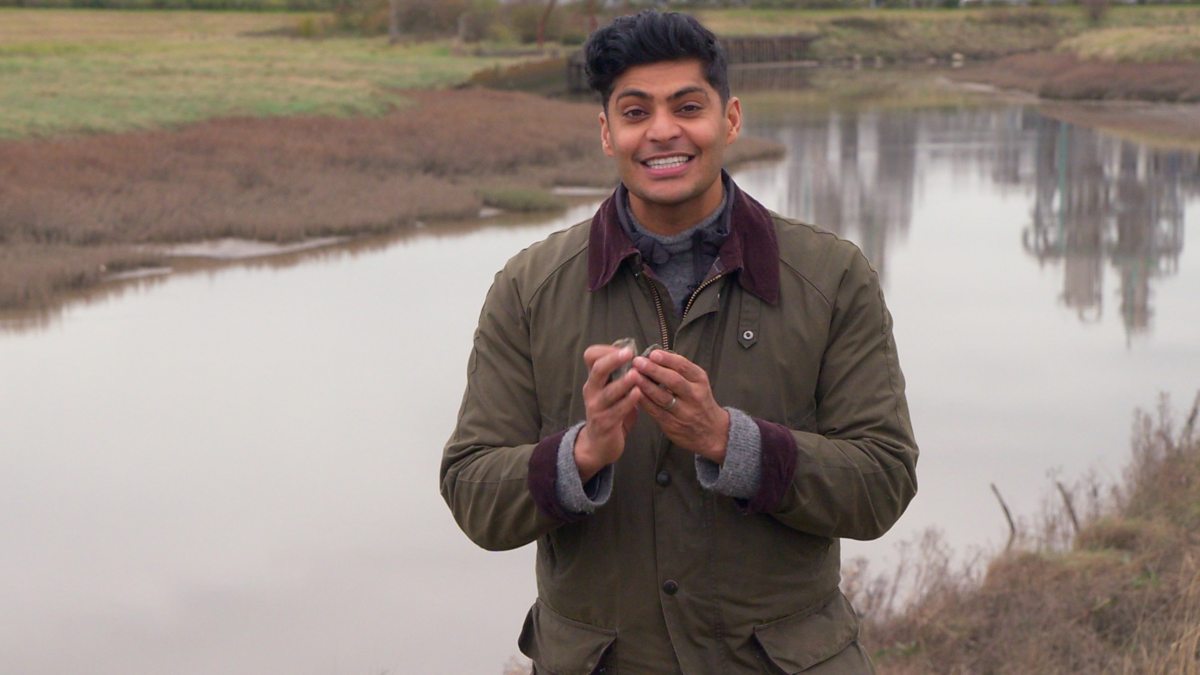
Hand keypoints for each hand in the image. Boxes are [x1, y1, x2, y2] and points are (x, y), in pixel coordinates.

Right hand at [575, 344, 642, 480]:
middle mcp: (592, 390)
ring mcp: (596, 407)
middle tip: (629, 353)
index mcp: (595, 380)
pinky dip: (628, 402)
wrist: (598, 445)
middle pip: (597, 370)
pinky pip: (616, 411)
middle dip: (613, 359)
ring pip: (608, 392)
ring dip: (623, 382)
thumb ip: (621, 377)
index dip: (606, 350)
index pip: (591, 357)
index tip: (625, 349)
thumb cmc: (611, 413)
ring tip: (635, 374)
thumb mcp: (613, 392)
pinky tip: (638, 395)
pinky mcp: (604, 423)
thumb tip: (640, 357)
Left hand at [632, 350, 729, 462]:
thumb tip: (655, 356)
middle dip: (654, 370)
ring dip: (646, 385)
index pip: (684, 367)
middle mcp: (694, 396)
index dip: (667, 359)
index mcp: (700, 381)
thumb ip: (680, 370)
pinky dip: (644, 401)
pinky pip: (655, 411)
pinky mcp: (672, 425)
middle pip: (674, 381)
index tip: (653, 353)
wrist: (712, 432)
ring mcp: (684, 412)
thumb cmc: (699, 402)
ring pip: (663, 397)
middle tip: (638, 362)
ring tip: (632, 375)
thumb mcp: (697, 382)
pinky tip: (634, 393)